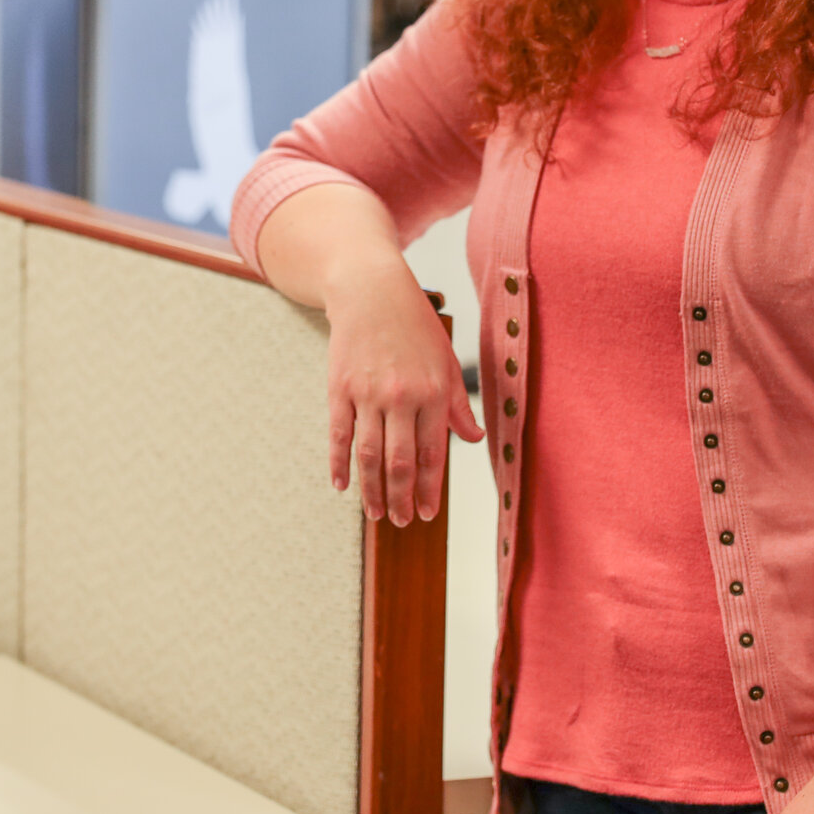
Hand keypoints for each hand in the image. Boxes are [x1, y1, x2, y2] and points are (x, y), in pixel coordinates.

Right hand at [321, 255, 483, 525]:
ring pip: (370, 455)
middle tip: (402, 523)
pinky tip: (342, 485)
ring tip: (376, 514)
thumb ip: (458, 403)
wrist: (370, 290)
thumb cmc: (414, 324)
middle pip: (400, 462)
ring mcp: (367, 394)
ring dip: (372, 490)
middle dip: (401, 498)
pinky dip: (339, 463)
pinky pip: (339, 435)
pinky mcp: (339, 389)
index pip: (432, 453)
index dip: (429, 488)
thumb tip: (474, 439)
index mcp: (433, 392)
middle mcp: (401, 397)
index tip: (428, 513)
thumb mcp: (445, 359)